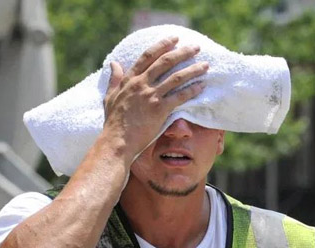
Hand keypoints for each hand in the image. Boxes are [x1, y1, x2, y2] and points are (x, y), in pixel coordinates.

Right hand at [102, 37, 208, 164]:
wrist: (117, 141)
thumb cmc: (113, 122)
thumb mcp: (109, 96)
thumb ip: (114, 79)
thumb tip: (114, 63)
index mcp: (130, 80)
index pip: (148, 56)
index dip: (162, 45)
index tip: (174, 39)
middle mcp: (141, 84)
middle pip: (166, 62)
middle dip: (183, 52)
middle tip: (196, 47)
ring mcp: (151, 96)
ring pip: (176, 77)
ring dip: (193, 69)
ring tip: (205, 65)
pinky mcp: (160, 110)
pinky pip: (180, 96)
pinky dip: (192, 90)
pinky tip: (201, 86)